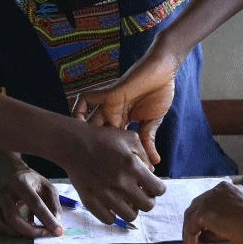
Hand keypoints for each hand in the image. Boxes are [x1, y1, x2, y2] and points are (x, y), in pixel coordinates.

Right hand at [0, 169, 62, 237]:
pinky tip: (20, 228)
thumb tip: (56, 224)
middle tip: (45, 234)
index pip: (34, 203)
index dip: (47, 219)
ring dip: (21, 233)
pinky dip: (10, 232)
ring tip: (34, 229)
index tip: (58, 231)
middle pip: (14, 218)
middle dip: (31, 231)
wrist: (9, 173)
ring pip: (4, 225)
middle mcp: (4, 193)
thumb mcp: (47, 187)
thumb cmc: (31, 182)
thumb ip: (54, 205)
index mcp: (20, 183)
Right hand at [61, 124, 167, 225]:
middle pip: (147, 206)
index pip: (158, 190)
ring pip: (130, 217)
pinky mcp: (91, 202)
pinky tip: (111, 204)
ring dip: (131, 209)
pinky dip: (113, 215)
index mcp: (133, 168)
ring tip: (126, 199)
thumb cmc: (103, 138)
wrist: (74, 144)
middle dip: (147, 200)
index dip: (158, 188)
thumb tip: (151, 172)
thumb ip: (145, 155)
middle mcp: (121, 184)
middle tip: (140, 193)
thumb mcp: (130, 138)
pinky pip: (109, 220)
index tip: (151, 186)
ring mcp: (105, 195)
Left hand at [73, 48, 181, 165]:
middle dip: (94, 150)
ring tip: (80, 150)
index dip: (111, 156)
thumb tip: (154, 163)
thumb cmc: (160, 93)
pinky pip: (85, 99)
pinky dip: (78, 109)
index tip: (115, 170)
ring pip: (88, 121)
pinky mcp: (109, 94)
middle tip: (91, 166)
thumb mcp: (153, 122)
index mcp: (123, 122)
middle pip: (96, 134)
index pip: (111, 143)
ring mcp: (109, 105)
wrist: (164, 72)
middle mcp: (113, 115)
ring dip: (83, 134)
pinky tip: (79, 123)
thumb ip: (148, 140)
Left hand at [182, 182, 242, 243]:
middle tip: (194, 243)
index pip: (206, 203)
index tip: (202, 233)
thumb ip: (218, 226)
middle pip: (195, 208)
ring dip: (190, 237)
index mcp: (224, 189)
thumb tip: (202, 236)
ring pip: (190, 219)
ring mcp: (208, 201)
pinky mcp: (203, 213)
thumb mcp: (235, 223)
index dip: (202, 219)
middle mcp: (214, 191)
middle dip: (192, 226)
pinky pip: (191, 230)